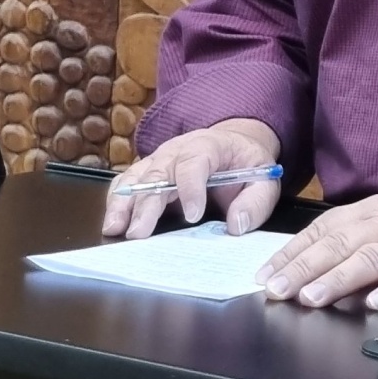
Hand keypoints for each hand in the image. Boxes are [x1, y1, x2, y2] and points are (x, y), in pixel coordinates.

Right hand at [101, 118, 281, 240]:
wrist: (234, 144)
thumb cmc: (247, 164)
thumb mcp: (265, 179)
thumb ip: (256, 202)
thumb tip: (237, 225)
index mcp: (209, 145)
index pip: (196, 162)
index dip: (191, 187)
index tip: (193, 216)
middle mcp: (178, 149)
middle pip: (158, 172)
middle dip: (147, 204)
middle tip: (138, 234)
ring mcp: (159, 159)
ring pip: (136, 177)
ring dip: (123, 203)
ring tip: (115, 229)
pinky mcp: (148, 171)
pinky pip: (127, 182)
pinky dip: (117, 202)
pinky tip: (113, 223)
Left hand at [258, 167, 377, 309]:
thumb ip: (353, 243)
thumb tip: (312, 276)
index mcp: (369, 213)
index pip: (322, 231)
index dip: (292, 253)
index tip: (264, 275)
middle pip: (340, 244)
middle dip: (305, 268)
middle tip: (278, 290)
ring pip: (372, 258)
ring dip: (340, 277)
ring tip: (313, 297)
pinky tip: (376, 302)